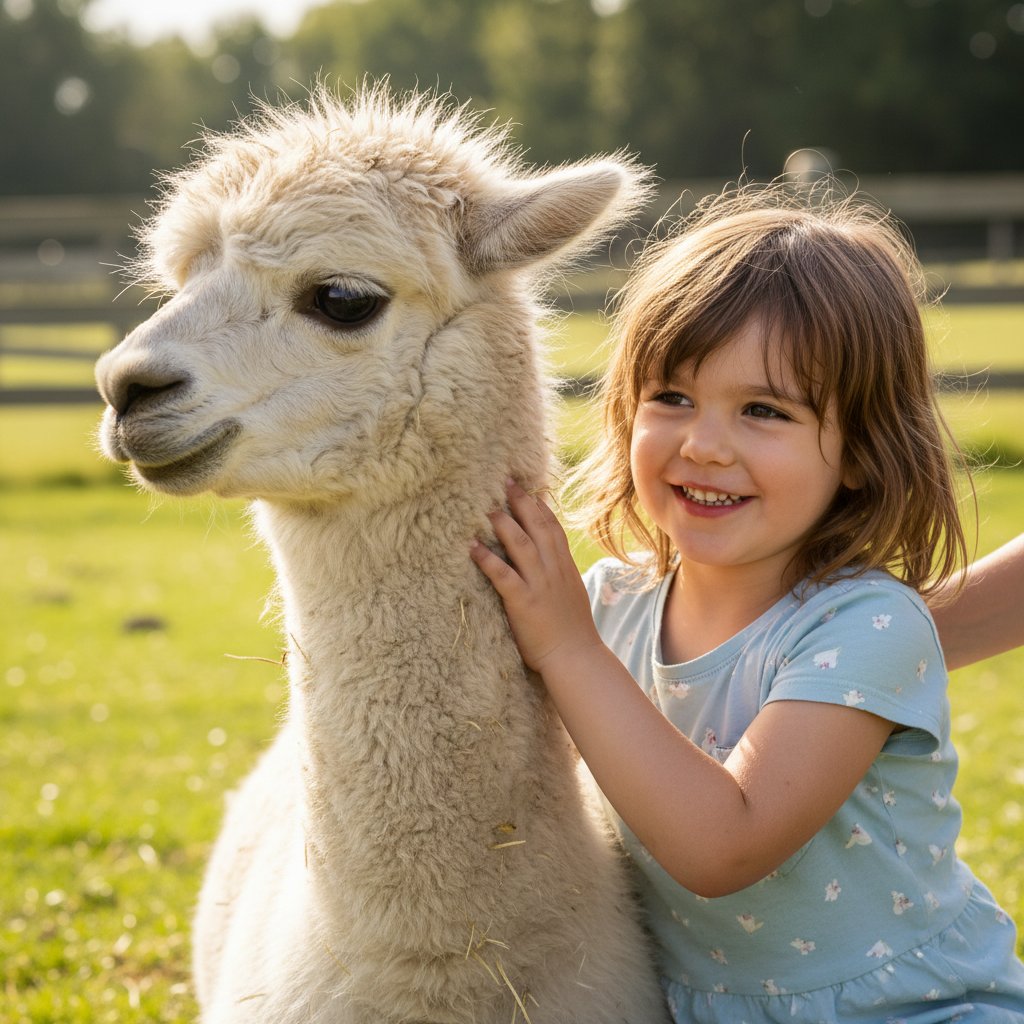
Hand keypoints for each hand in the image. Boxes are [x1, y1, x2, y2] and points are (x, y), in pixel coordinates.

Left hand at [470, 480, 602, 675]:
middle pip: (537, 528)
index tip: (531, 488)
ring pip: (520, 545)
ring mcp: (539, 584)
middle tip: (506, 482)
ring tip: (487, 507)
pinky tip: (472, 546)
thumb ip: (561, 576)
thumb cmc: (573, 632)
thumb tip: (552, 564)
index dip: (542, 507)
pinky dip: (487, 559)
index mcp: (565, 568)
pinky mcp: (524, 601)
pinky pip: (502, 575)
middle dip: (522, 503)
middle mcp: (553, 570)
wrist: (576, 657)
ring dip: (503, 523)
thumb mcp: (572, 595)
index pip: (554, 529)